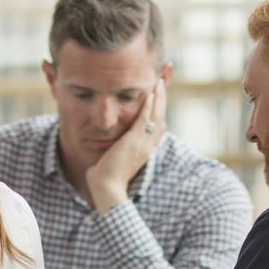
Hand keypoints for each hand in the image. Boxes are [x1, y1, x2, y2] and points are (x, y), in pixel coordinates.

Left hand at [86, 78, 167, 213]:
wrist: (106, 188)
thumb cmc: (105, 177)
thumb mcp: (115, 159)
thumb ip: (116, 149)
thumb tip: (108, 145)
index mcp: (144, 148)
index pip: (156, 124)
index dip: (158, 108)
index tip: (158, 94)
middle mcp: (147, 145)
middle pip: (160, 117)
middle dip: (162, 98)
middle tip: (163, 81)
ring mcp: (142, 143)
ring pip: (156, 116)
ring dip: (158, 97)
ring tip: (159, 81)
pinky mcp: (134, 142)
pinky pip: (145, 120)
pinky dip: (149, 106)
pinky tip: (150, 93)